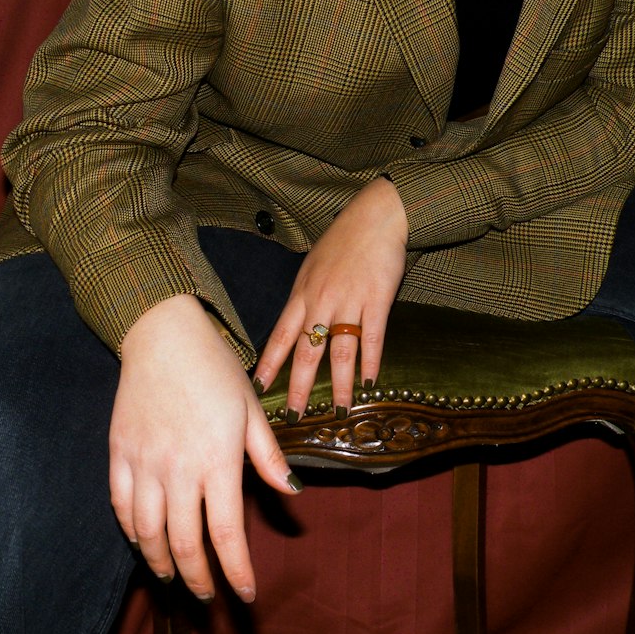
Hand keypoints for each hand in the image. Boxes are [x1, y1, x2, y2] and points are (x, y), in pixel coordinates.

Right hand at [110, 294, 301, 602]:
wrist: (164, 335)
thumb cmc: (215, 368)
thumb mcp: (251, 408)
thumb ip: (267, 455)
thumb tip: (292, 492)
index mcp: (217, 459)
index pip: (226, 532)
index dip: (236, 570)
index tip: (244, 595)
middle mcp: (178, 468)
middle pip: (184, 543)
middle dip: (198, 580)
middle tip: (208, 598)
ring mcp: (144, 462)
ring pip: (147, 532)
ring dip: (162, 563)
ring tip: (175, 577)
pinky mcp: (119, 453)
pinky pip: (120, 506)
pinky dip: (132, 532)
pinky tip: (143, 541)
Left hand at [253, 176, 408, 418]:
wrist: (375, 217)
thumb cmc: (344, 239)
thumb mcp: (313, 265)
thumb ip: (306, 295)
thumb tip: (297, 323)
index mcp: (302, 294)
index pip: (280, 336)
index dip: (269, 364)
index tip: (257, 388)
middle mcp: (322, 301)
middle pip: (307, 352)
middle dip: (300, 388)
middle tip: (295, 416)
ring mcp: (350, 302)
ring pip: (341, 352)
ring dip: (341, 385)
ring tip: (341, 411)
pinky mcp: (377, 300)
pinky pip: (372, 338)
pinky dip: (371, 363)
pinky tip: (370, 383)